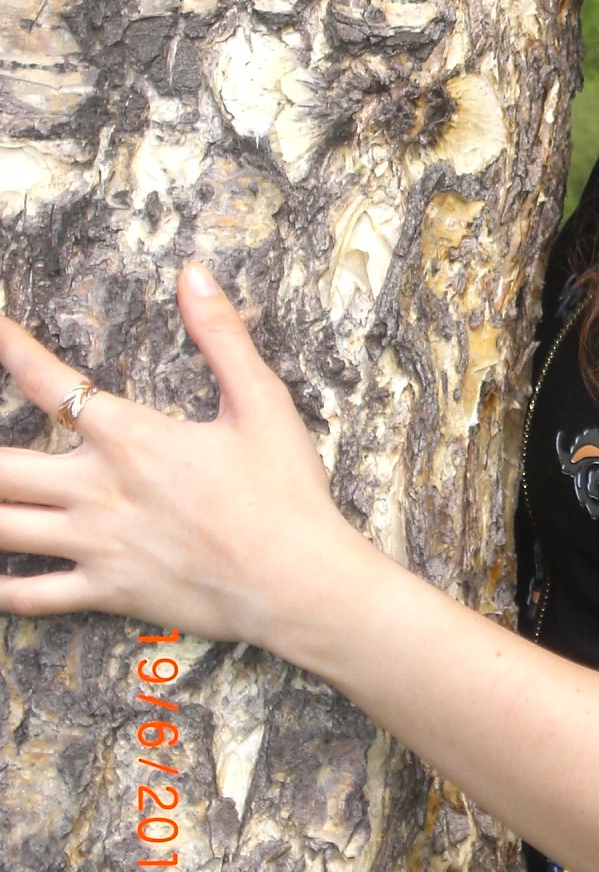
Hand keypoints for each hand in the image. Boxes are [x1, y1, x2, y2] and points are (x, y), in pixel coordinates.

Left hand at [0, 264, 360, 652]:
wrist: (296, 579)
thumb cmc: (283, 491)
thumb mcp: (261, 401)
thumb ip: (221, 335)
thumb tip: (193, 275)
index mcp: (129, 437)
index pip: (49, 382)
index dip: (11, 350)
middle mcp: (97, 489)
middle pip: (1, 469)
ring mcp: (95, 545)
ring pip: (3, 529)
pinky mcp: (106, 591)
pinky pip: (32, 597)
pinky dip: (4, 591)